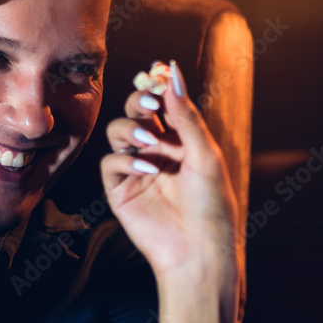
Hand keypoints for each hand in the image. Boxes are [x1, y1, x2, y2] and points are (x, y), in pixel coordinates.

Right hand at [101, 61, 238, 279]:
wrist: (199, 250)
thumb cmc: (211, 205)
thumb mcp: (204, 154)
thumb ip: (185, 114)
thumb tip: (171, 72)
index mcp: (181, 140)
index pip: (163, 103)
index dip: (157, 86)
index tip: (156, 72)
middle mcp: (157, 151)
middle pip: (137, 111)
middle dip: (141, 102)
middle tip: (152, 106)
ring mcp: (137, 169)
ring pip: (118, 132)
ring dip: (131, 129)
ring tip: (150, 143)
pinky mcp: (120, 190)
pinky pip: (110, 162)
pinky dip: (126, 160)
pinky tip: (147, 170)